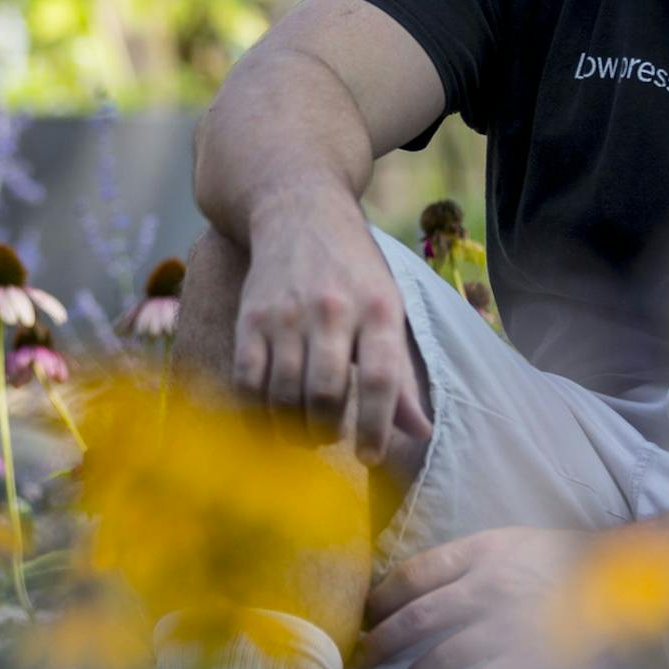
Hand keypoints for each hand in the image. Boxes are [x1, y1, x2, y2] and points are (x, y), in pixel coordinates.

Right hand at [233, 201, 430, 466]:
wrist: (299, 212)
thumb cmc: (353, 271)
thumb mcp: (389, 309)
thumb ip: (401, 373)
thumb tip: (421, 432)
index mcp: (378, 309)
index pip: (381, 378)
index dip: (376, 426)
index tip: (370, 457)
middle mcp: (332, 310)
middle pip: (326, 391)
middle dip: (326, 431)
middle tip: (328, 438)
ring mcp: (286, 313)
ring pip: (284, 392)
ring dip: (291, 427)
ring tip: (300, 432)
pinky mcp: (250, 317)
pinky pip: (247, 379)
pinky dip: (255, 410)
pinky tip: (267, 416)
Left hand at [355, 527, 583, 668]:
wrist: (616, 577)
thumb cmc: (555, 558)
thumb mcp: (506, 542)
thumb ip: (462, 562)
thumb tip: (408, 589)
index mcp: (480, 552)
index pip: (415, 573)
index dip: (381, 597)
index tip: (364, 615)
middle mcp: (489, 587)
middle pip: (419, 617)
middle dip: (384, 642)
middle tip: (364, 658)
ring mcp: (510, 625)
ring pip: (445, 656)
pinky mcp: (531, 659)